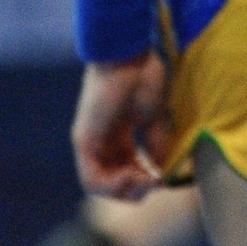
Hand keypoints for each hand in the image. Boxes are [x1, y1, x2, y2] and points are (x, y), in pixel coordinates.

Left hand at [72, 52, 168, 200]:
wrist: (128, 55)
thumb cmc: (143, 76)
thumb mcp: (156, 119)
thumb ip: (157, 146)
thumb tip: (162, 174)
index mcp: (117, 133)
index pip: (125, 168)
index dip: (144, 178)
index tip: (162, 176)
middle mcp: (100, 140)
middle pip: (111, 180)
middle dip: (134, 189)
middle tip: (154, 181)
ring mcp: (90, 141)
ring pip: (98, 184)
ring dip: (123, 191)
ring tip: (144, 180)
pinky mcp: (84, 140)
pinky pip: (91, 178)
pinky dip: (111, 186)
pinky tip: (132, 178)